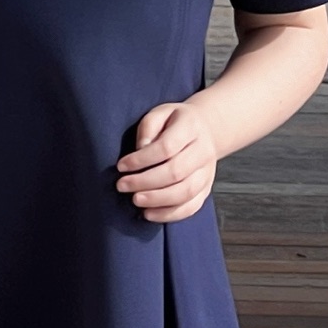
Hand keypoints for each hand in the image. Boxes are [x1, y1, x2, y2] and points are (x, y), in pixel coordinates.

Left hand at [116, 101, 217, 222]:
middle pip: (176, 172)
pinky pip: (191, 206)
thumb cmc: (174, 122)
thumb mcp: (159, 113)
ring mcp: (207, 172)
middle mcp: (203, 151)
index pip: (167, 147)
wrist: (205, 130)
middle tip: (122, 185)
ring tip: (135, 200)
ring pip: (185, 192)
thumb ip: (148, 128)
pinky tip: (149, 214)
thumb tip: (141, 149)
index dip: (142, 159)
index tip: (121, 166)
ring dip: (157, 200)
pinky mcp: (205, 188)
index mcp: (191, 128)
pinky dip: (170, 214)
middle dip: (145, 182)